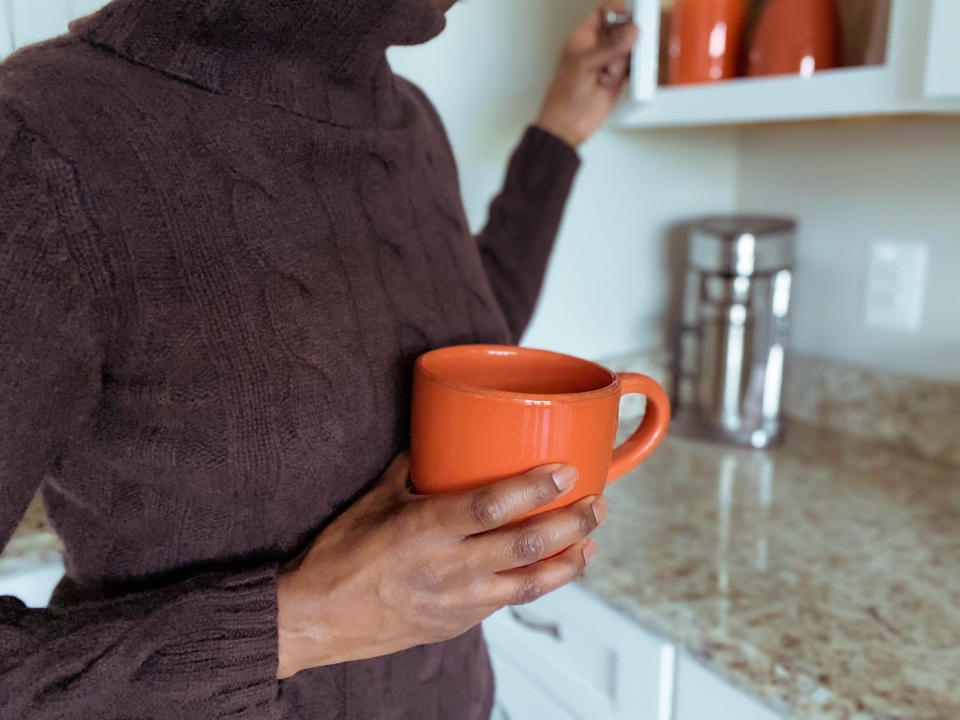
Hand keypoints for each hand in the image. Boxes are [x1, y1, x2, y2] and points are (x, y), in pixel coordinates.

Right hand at [276, 454, 606, 678]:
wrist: (316, 619)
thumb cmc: (339, 557)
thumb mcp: (374, 501)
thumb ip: (413, 470)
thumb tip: (438, 440)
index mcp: (423, 529)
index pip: (491, 505)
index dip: (534, 487)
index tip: (565, 471)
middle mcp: (446, 567)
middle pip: (524, 544)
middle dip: (570, 523)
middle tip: (595, 504)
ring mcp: (455, 601)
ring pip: (528, 583)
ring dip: (567, 561)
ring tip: (589, 542)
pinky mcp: (457, 624)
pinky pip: (505, 602)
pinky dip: (535, 584)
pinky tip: (550, 570)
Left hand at [536, 2, 638, 146]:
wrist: (567, 126)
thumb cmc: (563, 96)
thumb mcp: (584, 65)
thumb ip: (609, 47)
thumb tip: (631, 32)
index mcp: (583, 37)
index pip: (604, 12)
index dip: (617, 11)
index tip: (627, 18)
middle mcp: (597, 48)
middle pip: (622, 29)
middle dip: (626, 37)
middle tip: (623, 49)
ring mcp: (608, 63)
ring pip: (629, 48)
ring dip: (627, 58)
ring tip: (612, 74)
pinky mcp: (617, 79)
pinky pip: (633, 67)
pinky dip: (635, 70)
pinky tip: (624, 77)